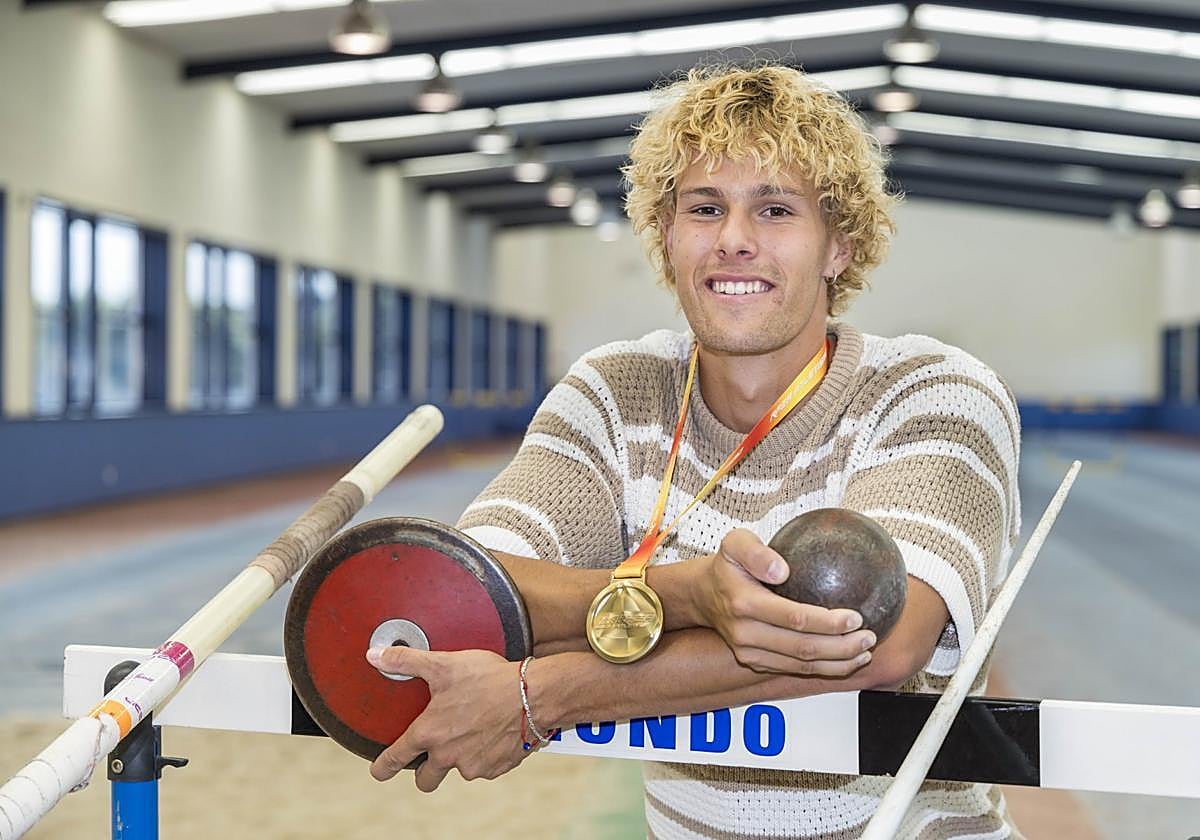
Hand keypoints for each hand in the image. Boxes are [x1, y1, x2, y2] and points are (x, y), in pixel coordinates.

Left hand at [366, 646, 530, 791]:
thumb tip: (375, 655)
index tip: (379, 771)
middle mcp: (448, 755)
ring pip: (459, 770)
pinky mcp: (496, 768)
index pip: (395, 759)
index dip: (382, 767)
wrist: (533, 695)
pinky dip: (486, 755)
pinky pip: (485, 768)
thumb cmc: (489, 679)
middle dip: (425, 772)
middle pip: (426, 779)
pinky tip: (493, 732)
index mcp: (429, 733)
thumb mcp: (443, 664)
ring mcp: (473, 765)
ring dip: (461, 757)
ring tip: (474, 729)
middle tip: (432, 756)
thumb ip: (406, 660)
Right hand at [692, 528, 876, 675]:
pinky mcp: (754, 663)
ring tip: (865, 652)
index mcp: (744, 604)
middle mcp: (745, 634)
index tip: (856, 617)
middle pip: (803, 649)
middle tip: (870, 637)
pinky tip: (846, 660)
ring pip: (801, 665)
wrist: (702, 595)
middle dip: (842, 647)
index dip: (828, 622)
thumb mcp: (734, 542)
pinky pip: (794, 670)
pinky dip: (824, 669)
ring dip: (838, 663)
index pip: (794, 619)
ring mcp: (749, 653)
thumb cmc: (727, 564)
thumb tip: (783, 570)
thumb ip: (756, 552)